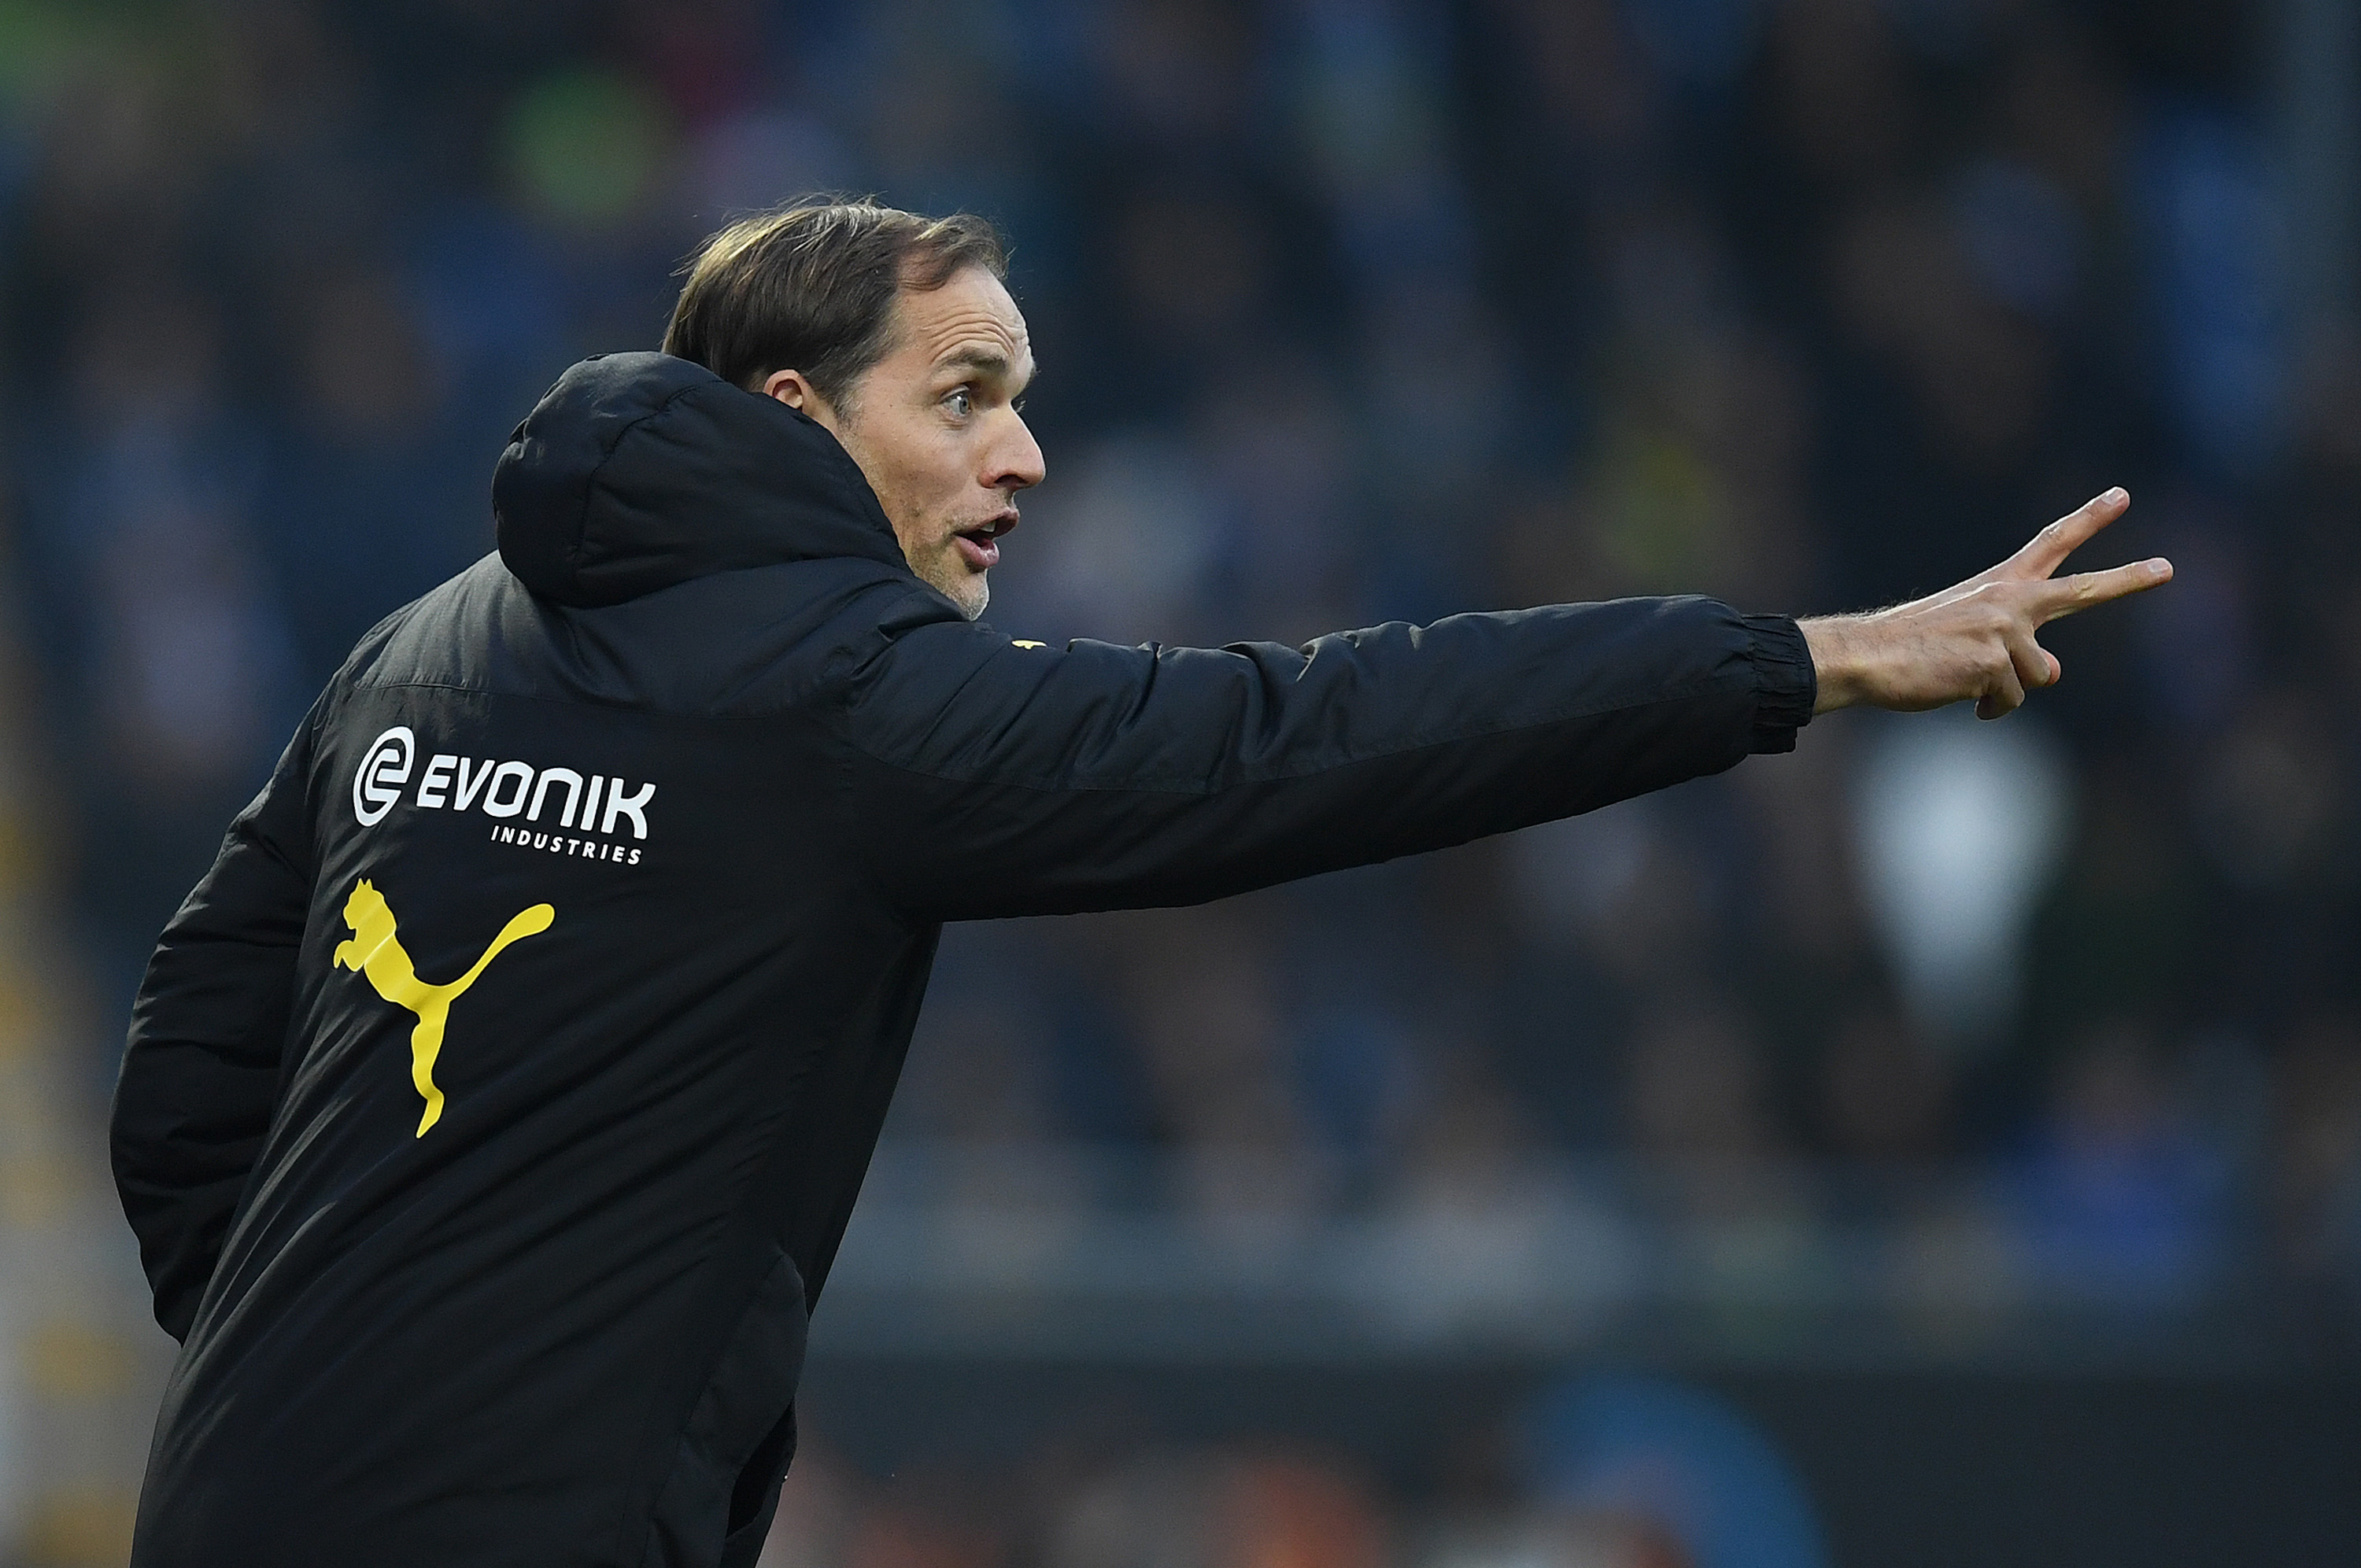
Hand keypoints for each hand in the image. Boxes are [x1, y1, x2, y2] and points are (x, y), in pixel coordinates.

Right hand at [1800, 488, 2171, 718]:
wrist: (1867, 656)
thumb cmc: (1908, 646)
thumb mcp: (1969, 637)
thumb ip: (2019, 646)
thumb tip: (2057, 672)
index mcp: (1998, 585)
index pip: (2050, 543)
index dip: (2088, 520)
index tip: (2121, 497)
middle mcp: (2009, 601)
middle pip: (2082, 590)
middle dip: (2128, 580)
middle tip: (2167, 568)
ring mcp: (2005, 631)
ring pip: (2038, 676)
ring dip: (2005, 689)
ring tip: (1961, 678)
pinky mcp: (1996, 664)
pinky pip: (2011, 701)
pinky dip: (1988, 708)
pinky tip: (1957, 694)